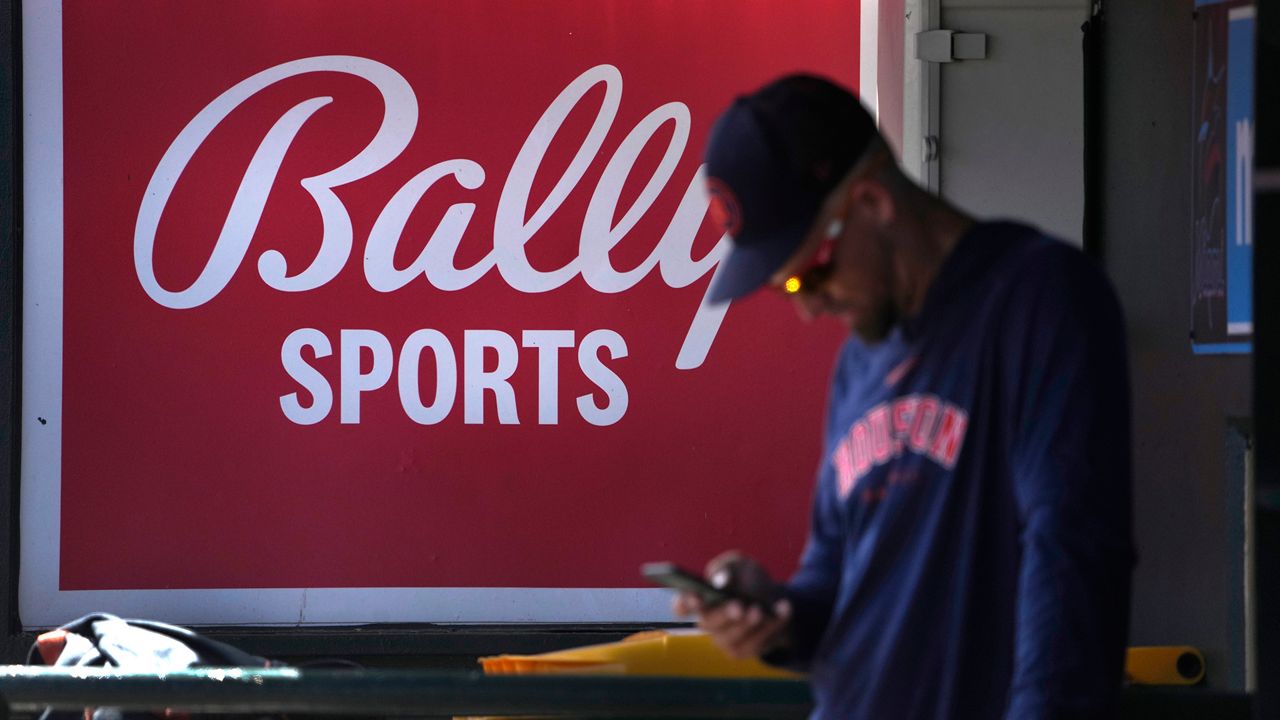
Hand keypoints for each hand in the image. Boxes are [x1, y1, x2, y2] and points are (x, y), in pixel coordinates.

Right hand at [671, 551, 791, 659]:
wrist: (772, 598)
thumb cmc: (748, 579)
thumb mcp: (740, 564)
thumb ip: (729, 567)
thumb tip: (722, 579)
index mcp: (700, 600)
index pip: (682, 606)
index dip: (685, 603)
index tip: (695, 595)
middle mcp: (709, 623)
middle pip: (709, 623)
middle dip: (724, 615)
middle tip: (738, 606)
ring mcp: (726, 640)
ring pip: (734, 637)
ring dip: (749, 623)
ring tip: (760, 609)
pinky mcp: (745, 651)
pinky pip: (758, 642)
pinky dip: (773, 624)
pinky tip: (783, 608)